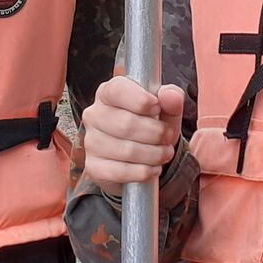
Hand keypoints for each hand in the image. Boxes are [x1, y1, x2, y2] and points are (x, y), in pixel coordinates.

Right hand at [80, 75, 185, 197]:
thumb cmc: (151, 127)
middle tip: (168, 137)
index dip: (141, 100)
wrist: (140, 159)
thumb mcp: (166, 111)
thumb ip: (171, 99)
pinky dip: (143, 172)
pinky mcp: (93, 167)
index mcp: (108, 93)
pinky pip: (121, 171)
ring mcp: (91, 142)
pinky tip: (153, 169)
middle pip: (126, 124)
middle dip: (155, 132)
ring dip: (153, 154)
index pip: (117, 91)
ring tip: (165, 153)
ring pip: (126, 150)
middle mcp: (94, 115)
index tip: (157, 108)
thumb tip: (170, 94)